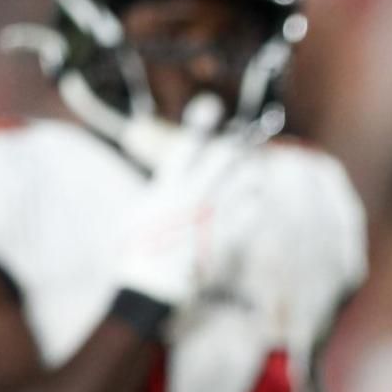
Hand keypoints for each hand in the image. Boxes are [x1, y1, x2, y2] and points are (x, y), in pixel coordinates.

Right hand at [112, 94, 249, 311]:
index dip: (199, 123)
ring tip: (251, 171)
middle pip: (221, 160)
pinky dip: (253, 204)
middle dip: (233, 148)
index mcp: (165, 189)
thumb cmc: (137, 251)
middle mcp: (189, 199)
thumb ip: (157, 192)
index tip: (211, 103)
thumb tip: (169, 175)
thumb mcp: (135, 214)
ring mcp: (207, 220)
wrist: (146, 289)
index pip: (185, 147)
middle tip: (238, 146)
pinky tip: (256, 198)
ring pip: (241, 184)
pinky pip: (247, 217)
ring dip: (249, 174)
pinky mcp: (220, 240)